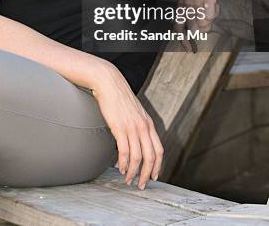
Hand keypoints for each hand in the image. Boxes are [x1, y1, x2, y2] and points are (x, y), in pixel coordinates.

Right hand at [91, 66, 163, 189]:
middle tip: (141, 185)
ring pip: (137, 157)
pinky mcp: (119, 128)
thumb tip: (137, 142)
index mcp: (149, 124)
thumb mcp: (136, 112)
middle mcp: (143, 127)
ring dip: (133, 172)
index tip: (154, 176)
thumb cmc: (120, 98)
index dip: (158, 166)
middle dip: (147, 174)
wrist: (110, 84)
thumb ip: (139, 126)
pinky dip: (123, 163)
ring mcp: (132, 128)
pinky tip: (120, 168)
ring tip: (128, 180)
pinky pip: (124, 151)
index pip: (159, 150)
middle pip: (151, 157)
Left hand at [176, 0, 228, 50]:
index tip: (188, 48)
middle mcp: (187, 4)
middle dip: (201, 30)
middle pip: (193, 29)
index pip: (178, 26)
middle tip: (206, 22)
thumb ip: (194, 7)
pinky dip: (214, 11)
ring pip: (203, 24)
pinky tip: (215, 2)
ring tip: (212, 6)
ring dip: (210, 19)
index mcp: (182, 2)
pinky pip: (210, 15)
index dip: (182, 39)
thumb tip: (199, 23)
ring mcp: (196, 2)